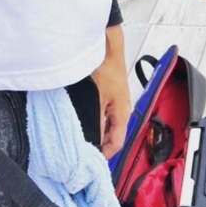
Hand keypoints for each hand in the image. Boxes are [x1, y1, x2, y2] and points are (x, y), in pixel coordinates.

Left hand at [90, 25, 130, 158]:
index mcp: (123, 112)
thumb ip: (97, 119)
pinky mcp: (108, 92)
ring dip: (98, 130)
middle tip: (85, 151)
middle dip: (101, 144)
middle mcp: (121, 108)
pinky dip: (96, 118)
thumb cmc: (105, 66)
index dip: (106, 154)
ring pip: (108, 123)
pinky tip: (83, 117)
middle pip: (113, 134)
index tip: (94, 160)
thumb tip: (94, 138)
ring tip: (83, 137)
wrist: (105, 46)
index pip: (118, 142)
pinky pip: (103, 111)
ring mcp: (115, 100)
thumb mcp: (97, 97)